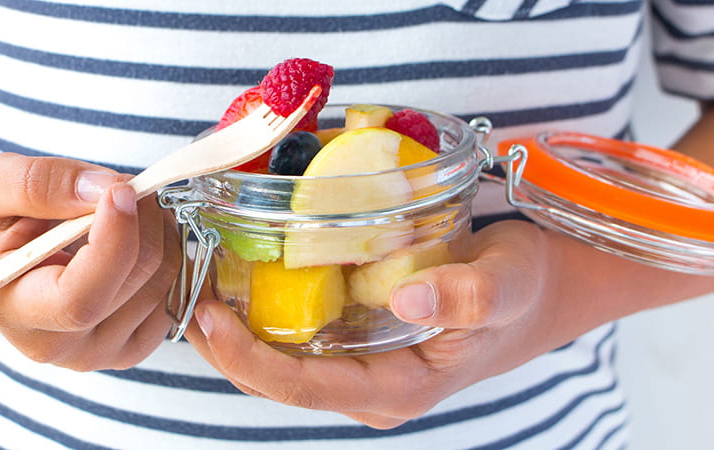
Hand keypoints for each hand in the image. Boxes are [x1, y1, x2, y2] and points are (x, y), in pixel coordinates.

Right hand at [0, 153, 179, 370]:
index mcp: (12, 311)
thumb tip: (103, 189)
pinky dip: (171, 253)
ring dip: (160, 229)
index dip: (114, 242)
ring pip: (168, 278)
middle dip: (143, 217)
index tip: (121, 191)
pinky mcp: (139, 345)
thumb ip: (37, 183)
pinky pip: (182, 292)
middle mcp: (60, 347)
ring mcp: (104, 353)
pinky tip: (141, 240)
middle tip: (126, 186)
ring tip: (128, 212)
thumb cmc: (2, 224)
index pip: (80, 299)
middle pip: (138, 276)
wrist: (14, 258)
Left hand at [185, 220, 574, 428]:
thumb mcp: (505, 286)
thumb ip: (465, 296)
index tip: (208, 319)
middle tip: (188, 290)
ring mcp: (362, 364)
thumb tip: (405, 301)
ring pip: (281, 358)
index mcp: (397, 389)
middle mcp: (371, 385)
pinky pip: (299, 335)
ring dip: (238, 328)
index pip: (304, 388)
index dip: (249, 359)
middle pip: (278, 378)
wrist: (538, 288)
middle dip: (226, 346)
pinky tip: (246, 275)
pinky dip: (266, 310)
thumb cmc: (524, 290)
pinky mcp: (359, 341)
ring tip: (202, 281)